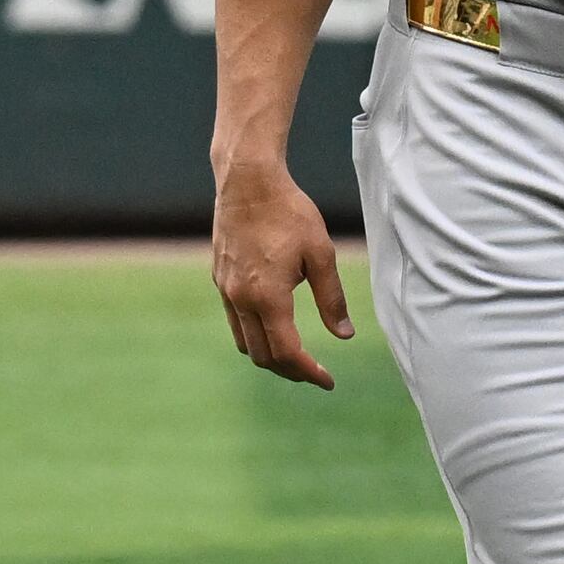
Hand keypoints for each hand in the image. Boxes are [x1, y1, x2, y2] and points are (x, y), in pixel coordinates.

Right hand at [213, 158, 352, 385]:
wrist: (248, 182)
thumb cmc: (289, 212)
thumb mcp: (321, 254)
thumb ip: (332, 298)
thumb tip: (344, 335)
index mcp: (268, 296)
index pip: (287, 352)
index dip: (309, 372)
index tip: (327, 381)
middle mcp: (241, 299)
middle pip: (263, 356)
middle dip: (291, 370)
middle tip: (316, 373)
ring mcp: (226, 290)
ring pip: (245, 342)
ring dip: (269, 356)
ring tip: (296, 356)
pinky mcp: (219, 279)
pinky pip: (234, 321)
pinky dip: (254, 335)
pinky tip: (274, 327)